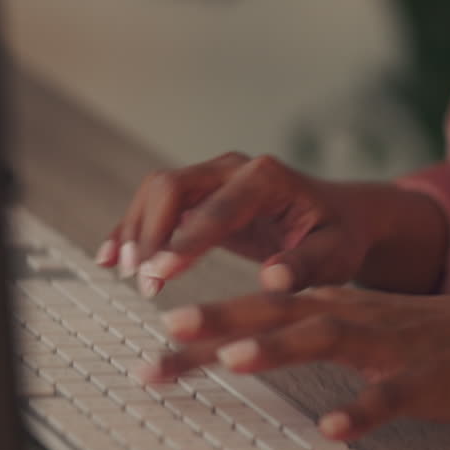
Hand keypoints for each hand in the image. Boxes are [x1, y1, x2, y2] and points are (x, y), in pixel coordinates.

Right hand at [96, 153, 446, 296]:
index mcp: (267, 179)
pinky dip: (132, 229)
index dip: (185, 239)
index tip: (159, 272)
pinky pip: (155, 206)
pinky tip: (110, 257)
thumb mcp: (335, 256)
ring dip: (136, 231)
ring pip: (156, 193)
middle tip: (142, 280)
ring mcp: (213, 178)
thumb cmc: (339, 238)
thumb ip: (306, 266)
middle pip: (172, 186)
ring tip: (125, 274)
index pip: (217, 206)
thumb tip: (273, 279)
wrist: (339, 219)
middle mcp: (234, 169)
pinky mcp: (200, 196)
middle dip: (151, 233)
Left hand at [142, 286, 449, 440]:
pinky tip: (335, 428)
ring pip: (330, 338)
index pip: (260, 313)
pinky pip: (392, 394)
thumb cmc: (429, 338)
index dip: (207, 331)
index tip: (153, 350)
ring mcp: (393, 345)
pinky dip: (363, 408)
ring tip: (234, 360)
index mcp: (337, 306)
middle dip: (224, 321)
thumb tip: (240, 348)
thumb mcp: (363, 327)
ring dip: (281, 349)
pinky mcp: (428, 377)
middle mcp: (356, 316)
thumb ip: (307, 335)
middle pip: (281, 313)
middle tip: (170, 329)